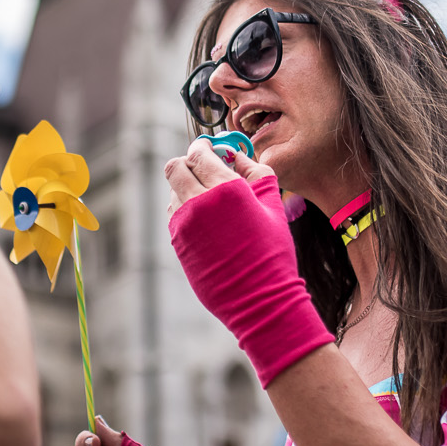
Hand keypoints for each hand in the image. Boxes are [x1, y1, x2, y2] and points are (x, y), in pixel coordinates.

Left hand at [165, 151, 331, 386]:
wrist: (260, 298)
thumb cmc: (273, 252)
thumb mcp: (273, 206)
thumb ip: (256, 173)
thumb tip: (236, 155)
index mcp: (225, 189)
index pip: (199, 153)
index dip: (202, 147)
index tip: (209, 148)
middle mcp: (199, 203)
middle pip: (175, 168)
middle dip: (188, 162)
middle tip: (204, 168)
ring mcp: (184, 225)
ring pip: (173, 192)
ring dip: (186, 187)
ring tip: (211, 198)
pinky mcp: (178, 244)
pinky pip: (175, 215)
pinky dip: (186, 209)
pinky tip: (207, 220)